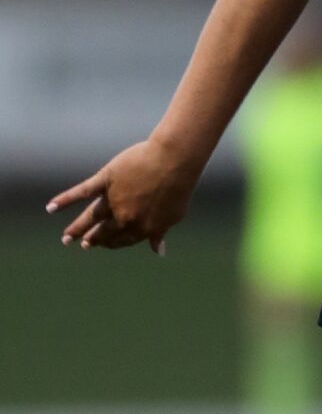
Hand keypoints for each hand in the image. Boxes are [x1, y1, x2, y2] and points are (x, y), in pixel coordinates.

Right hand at [46, 137, 198, 251]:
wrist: (173, 162)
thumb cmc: (179, 187)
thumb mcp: (173, 215)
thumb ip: (160, 232)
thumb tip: (158, 251)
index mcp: (141, 227)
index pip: (123, 239)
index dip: (113, 243)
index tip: (104, 245)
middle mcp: (124, 217)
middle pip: (104, 231)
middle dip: (92, 239)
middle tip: (82, 244)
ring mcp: (113, 199)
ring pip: (90, 217)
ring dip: (77, 228)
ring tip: (66, 238)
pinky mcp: (105, 181)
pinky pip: (82, 192)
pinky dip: (65, 200)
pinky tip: (51, 207)